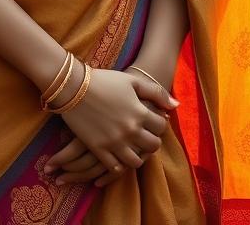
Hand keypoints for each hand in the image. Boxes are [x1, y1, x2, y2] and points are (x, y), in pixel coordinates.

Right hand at [43, 67, 176, 186]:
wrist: (74, 87)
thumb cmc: (105, 80)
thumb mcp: (132, 81)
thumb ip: (156, 93)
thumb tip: (176, 106)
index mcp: (140, 112)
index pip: (161, 127)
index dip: (159, 124)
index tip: (152, 121)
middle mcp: (130, 130)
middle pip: (152, 146)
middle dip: (151, 141)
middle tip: (144, 135)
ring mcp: (115, 142)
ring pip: (136, 162)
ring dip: (137, 156)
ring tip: (132, 147)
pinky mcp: (99, 150)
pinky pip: (115, 168)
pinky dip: (119, 165)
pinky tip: (117, 155)